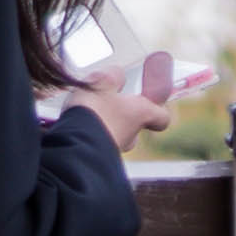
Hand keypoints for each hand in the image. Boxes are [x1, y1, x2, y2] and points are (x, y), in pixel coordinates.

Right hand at [58, 65, 174, 152]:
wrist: (73, 146)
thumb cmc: (94, 111)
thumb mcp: (104, 81)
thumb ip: (115, 76)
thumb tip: (118, 76)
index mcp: (141, 114)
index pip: (162, 118)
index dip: (159, 111)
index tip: (153, 104)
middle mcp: (130, 136)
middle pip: (134, 128)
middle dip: (123, 116)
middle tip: (110, 104)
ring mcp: (113, 150)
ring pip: (113, 135)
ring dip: (103, 124)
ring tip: (85, 112)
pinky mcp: (94, 159)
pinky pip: (94, 144)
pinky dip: (88, 134)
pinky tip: (74, 125)